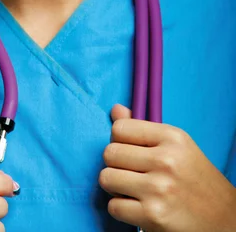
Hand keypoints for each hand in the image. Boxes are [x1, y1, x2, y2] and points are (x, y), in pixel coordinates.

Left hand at [99, 104, 235, 231]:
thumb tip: (115, 110)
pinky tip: (138, 207)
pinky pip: (114, 206)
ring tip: (132, 189)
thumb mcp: (177, 146)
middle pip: (109, 153)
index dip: (119, 140)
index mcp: (171, 137)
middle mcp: (165, 160)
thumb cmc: (195, 179)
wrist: (224, 218)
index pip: (119, 128)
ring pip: (106, 178)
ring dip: (115, 186)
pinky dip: (121, 208)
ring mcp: (158, 188)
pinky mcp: (153, 215)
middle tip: (131, 172)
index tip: (130, 150)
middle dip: (116, 164)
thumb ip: (142, 129)